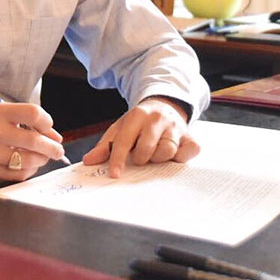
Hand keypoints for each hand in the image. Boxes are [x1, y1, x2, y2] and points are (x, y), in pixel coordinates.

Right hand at [0, 101, 65, 180]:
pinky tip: (28, 166)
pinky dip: (28, 171)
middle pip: (34, 140)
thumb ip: (21, 120)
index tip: (49, 127)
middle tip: (58, 150)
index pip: (33, 113)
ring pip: (28, 161)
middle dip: (52, 147)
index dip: (48, 122)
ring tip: (43, 158)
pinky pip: (16, 175)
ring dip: (42, 160)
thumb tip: (53, 134)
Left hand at [82, 96, 199, 177]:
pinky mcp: (191, 136)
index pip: (125, 140)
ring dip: (159, 158)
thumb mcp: (121, 128)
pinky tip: (175, 155)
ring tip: (156, 153)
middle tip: (141, 155)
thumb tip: (88, 161)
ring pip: (167, 151)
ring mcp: (176, 126)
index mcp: (137, 115)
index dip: (118, 159)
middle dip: (141, 157)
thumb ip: (105, 146)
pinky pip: (190, 151)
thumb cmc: (140, 123)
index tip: (114, 174)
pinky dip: (182, 157)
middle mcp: (158, 118)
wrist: (165, 105)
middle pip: (147, 148)